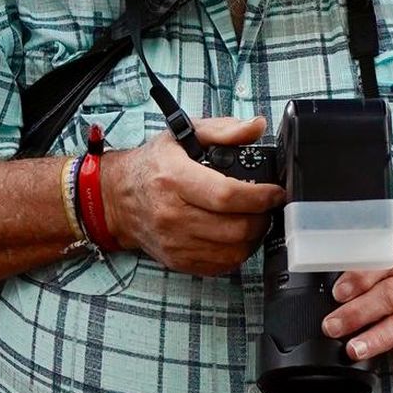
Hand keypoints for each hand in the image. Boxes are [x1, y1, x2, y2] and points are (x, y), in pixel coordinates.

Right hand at [101, 115, 283, 275]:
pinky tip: (238, 235)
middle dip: (262, 217)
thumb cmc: (153, 166)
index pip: (226, 196)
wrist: (117, 198)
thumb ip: (223, 129)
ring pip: (232, 251)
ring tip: (255, 219)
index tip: (275, 192)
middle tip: (268, 206)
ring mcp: (175, 242)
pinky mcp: (178, 260)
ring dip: (254, 236)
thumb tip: (256, 126)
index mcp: (175, 179)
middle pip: (234, 227)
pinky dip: (238, 253)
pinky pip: (220, 266)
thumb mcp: (183, 135)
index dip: (259, 196)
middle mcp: (172, 214)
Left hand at [322, 259, 392, 384]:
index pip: (382, 267)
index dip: (359, 279)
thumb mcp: (390, 286)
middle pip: (389, 297)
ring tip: (354, 350)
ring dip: (376, 338)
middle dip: (357, 312)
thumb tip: (324, 302)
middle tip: (332, 327)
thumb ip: (363, 290)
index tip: (338, 293)